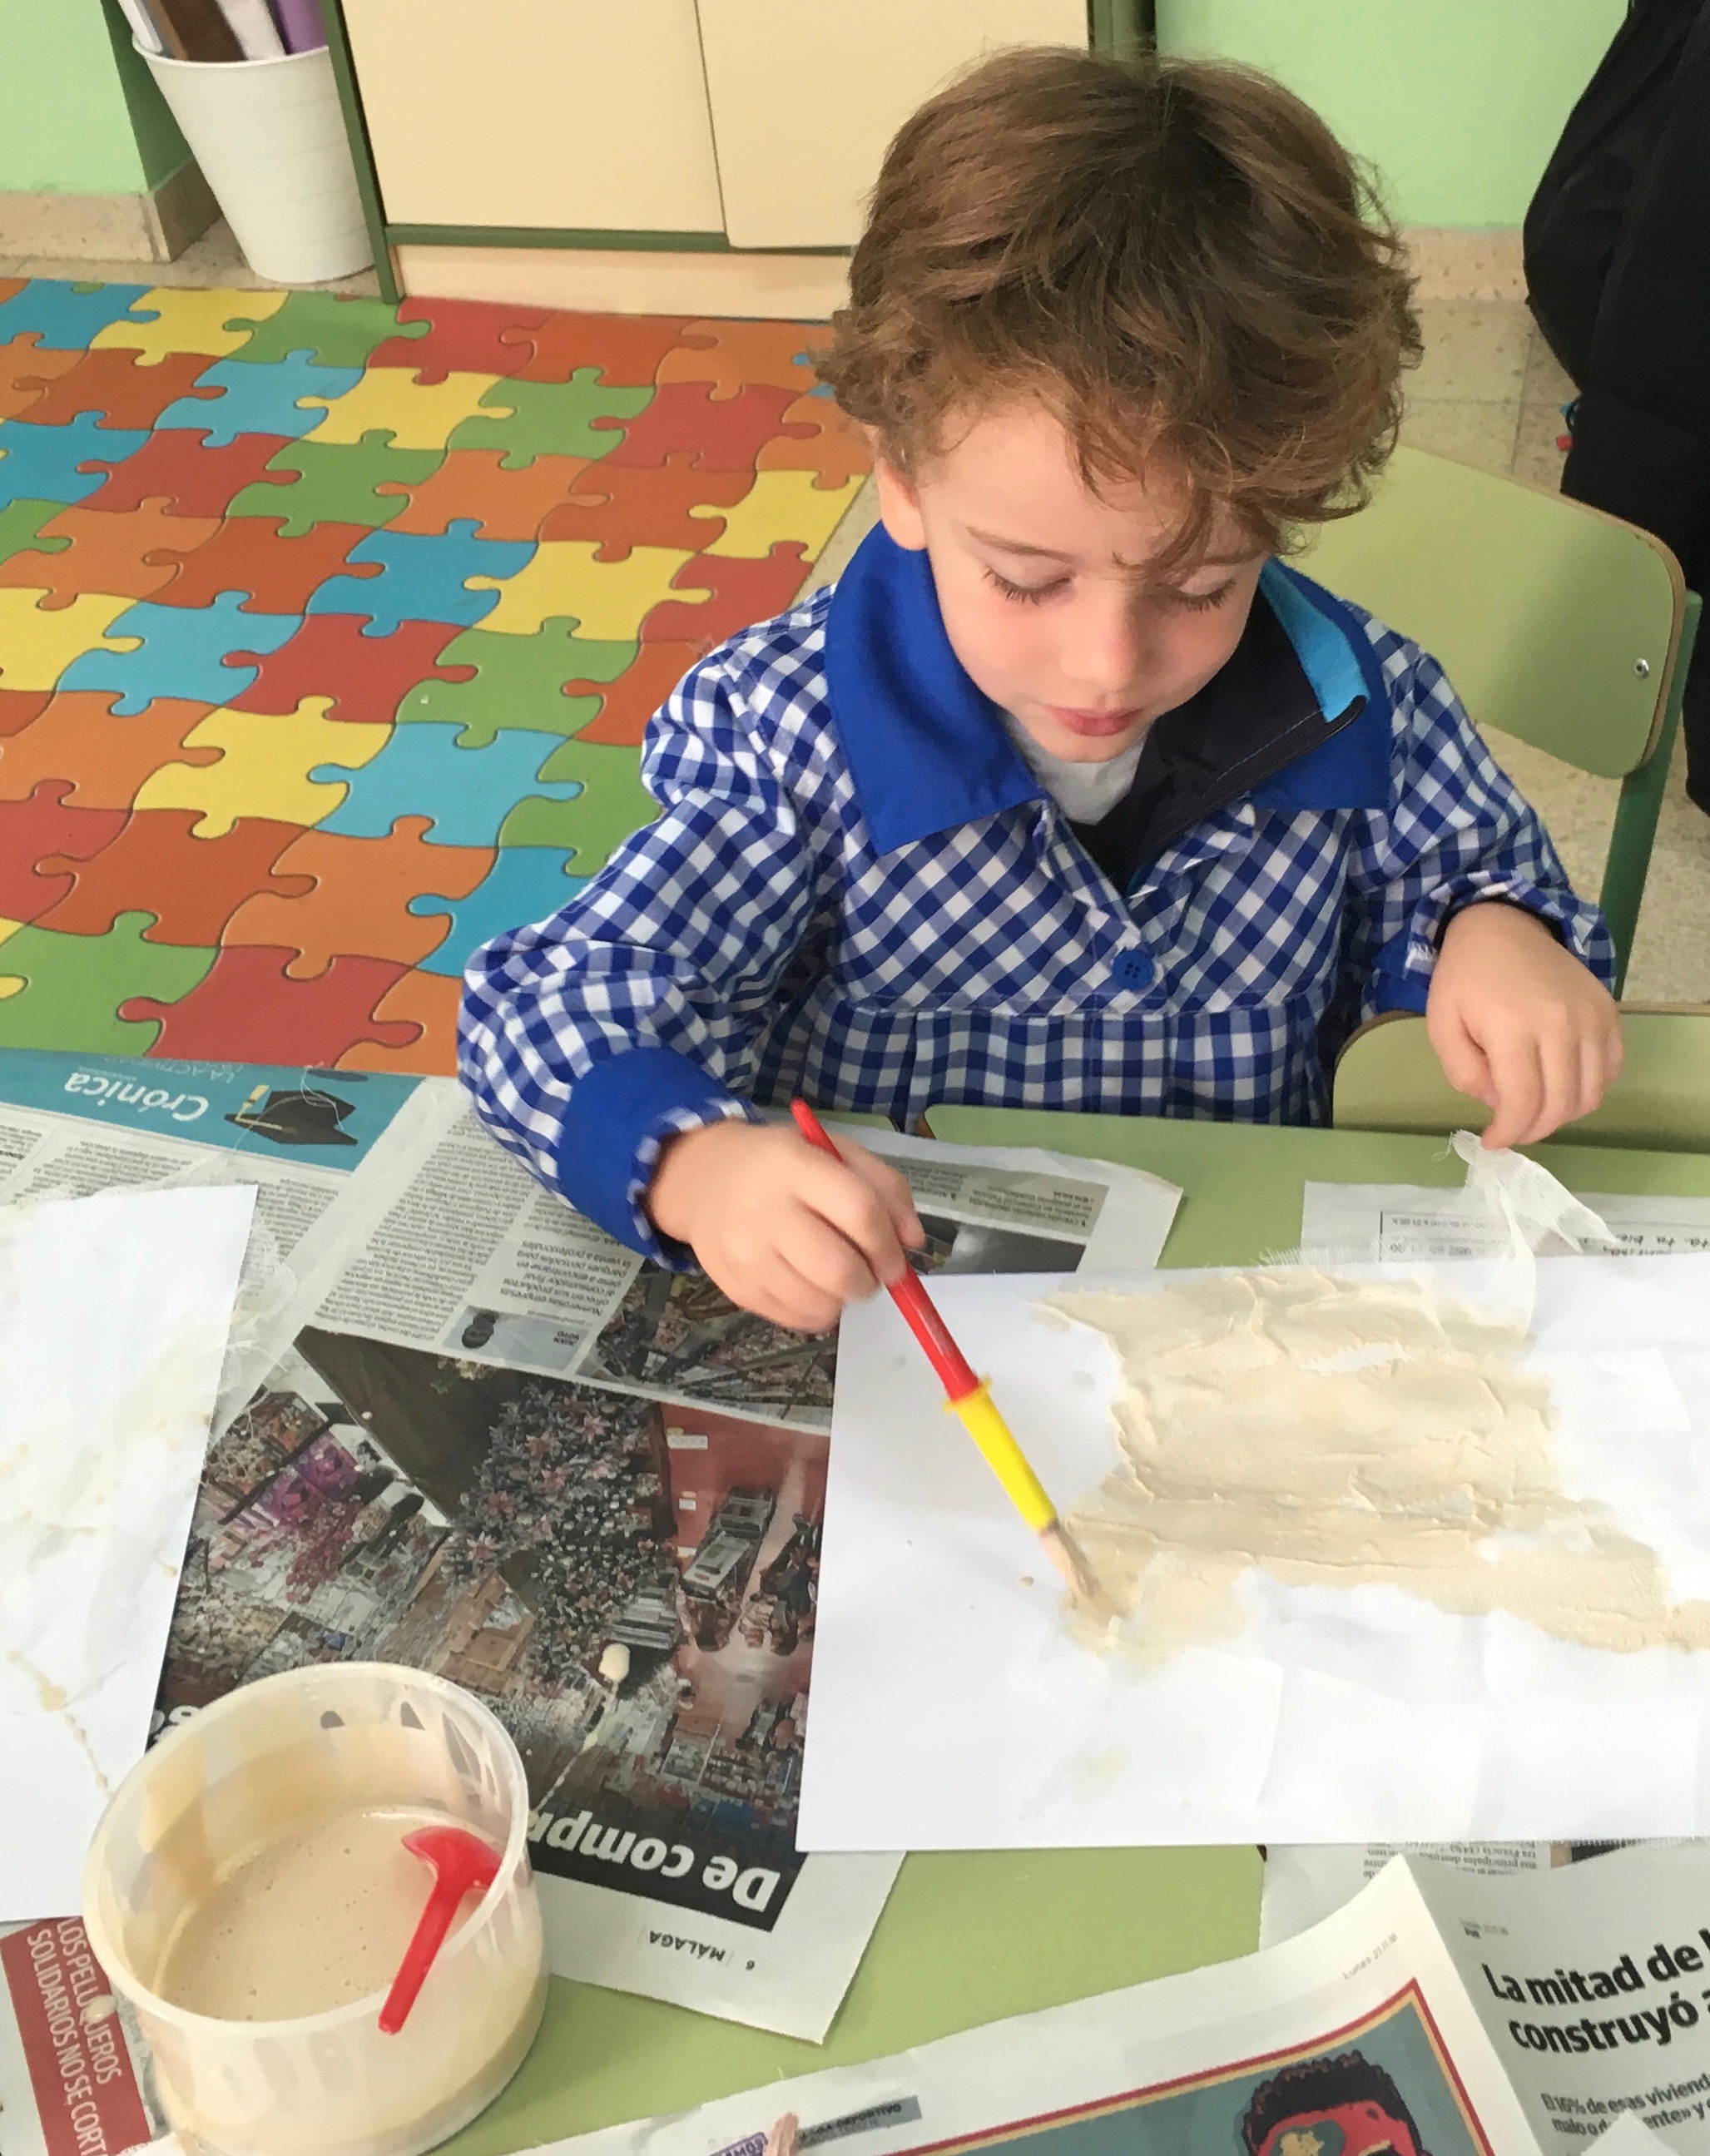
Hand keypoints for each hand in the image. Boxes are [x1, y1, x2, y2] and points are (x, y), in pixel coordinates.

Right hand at [646, 1119, 924, 1330]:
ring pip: (820, 1304)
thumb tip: (913, 1241)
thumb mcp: (836, 1151)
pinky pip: (797, 1320)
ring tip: (839, 1276)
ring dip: (845, 1298)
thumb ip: (885, 1188)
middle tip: (870, 1272)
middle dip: (870, 1280)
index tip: (897, 1257)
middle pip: (839, 1269)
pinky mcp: (736, 1289)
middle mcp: (765, 1212)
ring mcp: (745, 1256)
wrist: (705, 1179)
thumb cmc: (783, 1164)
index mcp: (795, 1167)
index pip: (859, 1211)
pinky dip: (819, 1311)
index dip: (889, 1243)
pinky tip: (812, 1285)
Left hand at [1426, 902, 1622, 1148]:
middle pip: (1561, 1104)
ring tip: (1535, 1108)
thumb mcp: (1441, 1026)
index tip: (1493, 1141)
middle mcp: (1561, 1025)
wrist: (1502, 925)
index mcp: (1512, 1029)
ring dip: (1563, 1114)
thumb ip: (1465, 1074)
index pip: (1523, 1103)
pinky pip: (1611, 1067)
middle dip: (1534, 1129)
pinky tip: (1562, 1084)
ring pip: (1591, 1093)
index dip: (1509, 1133)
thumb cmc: (1464, 977)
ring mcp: (1591, 1017)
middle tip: (1513, 1129)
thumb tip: (1501, 1105)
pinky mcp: (1608, 1011)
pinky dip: (1590, 1088)